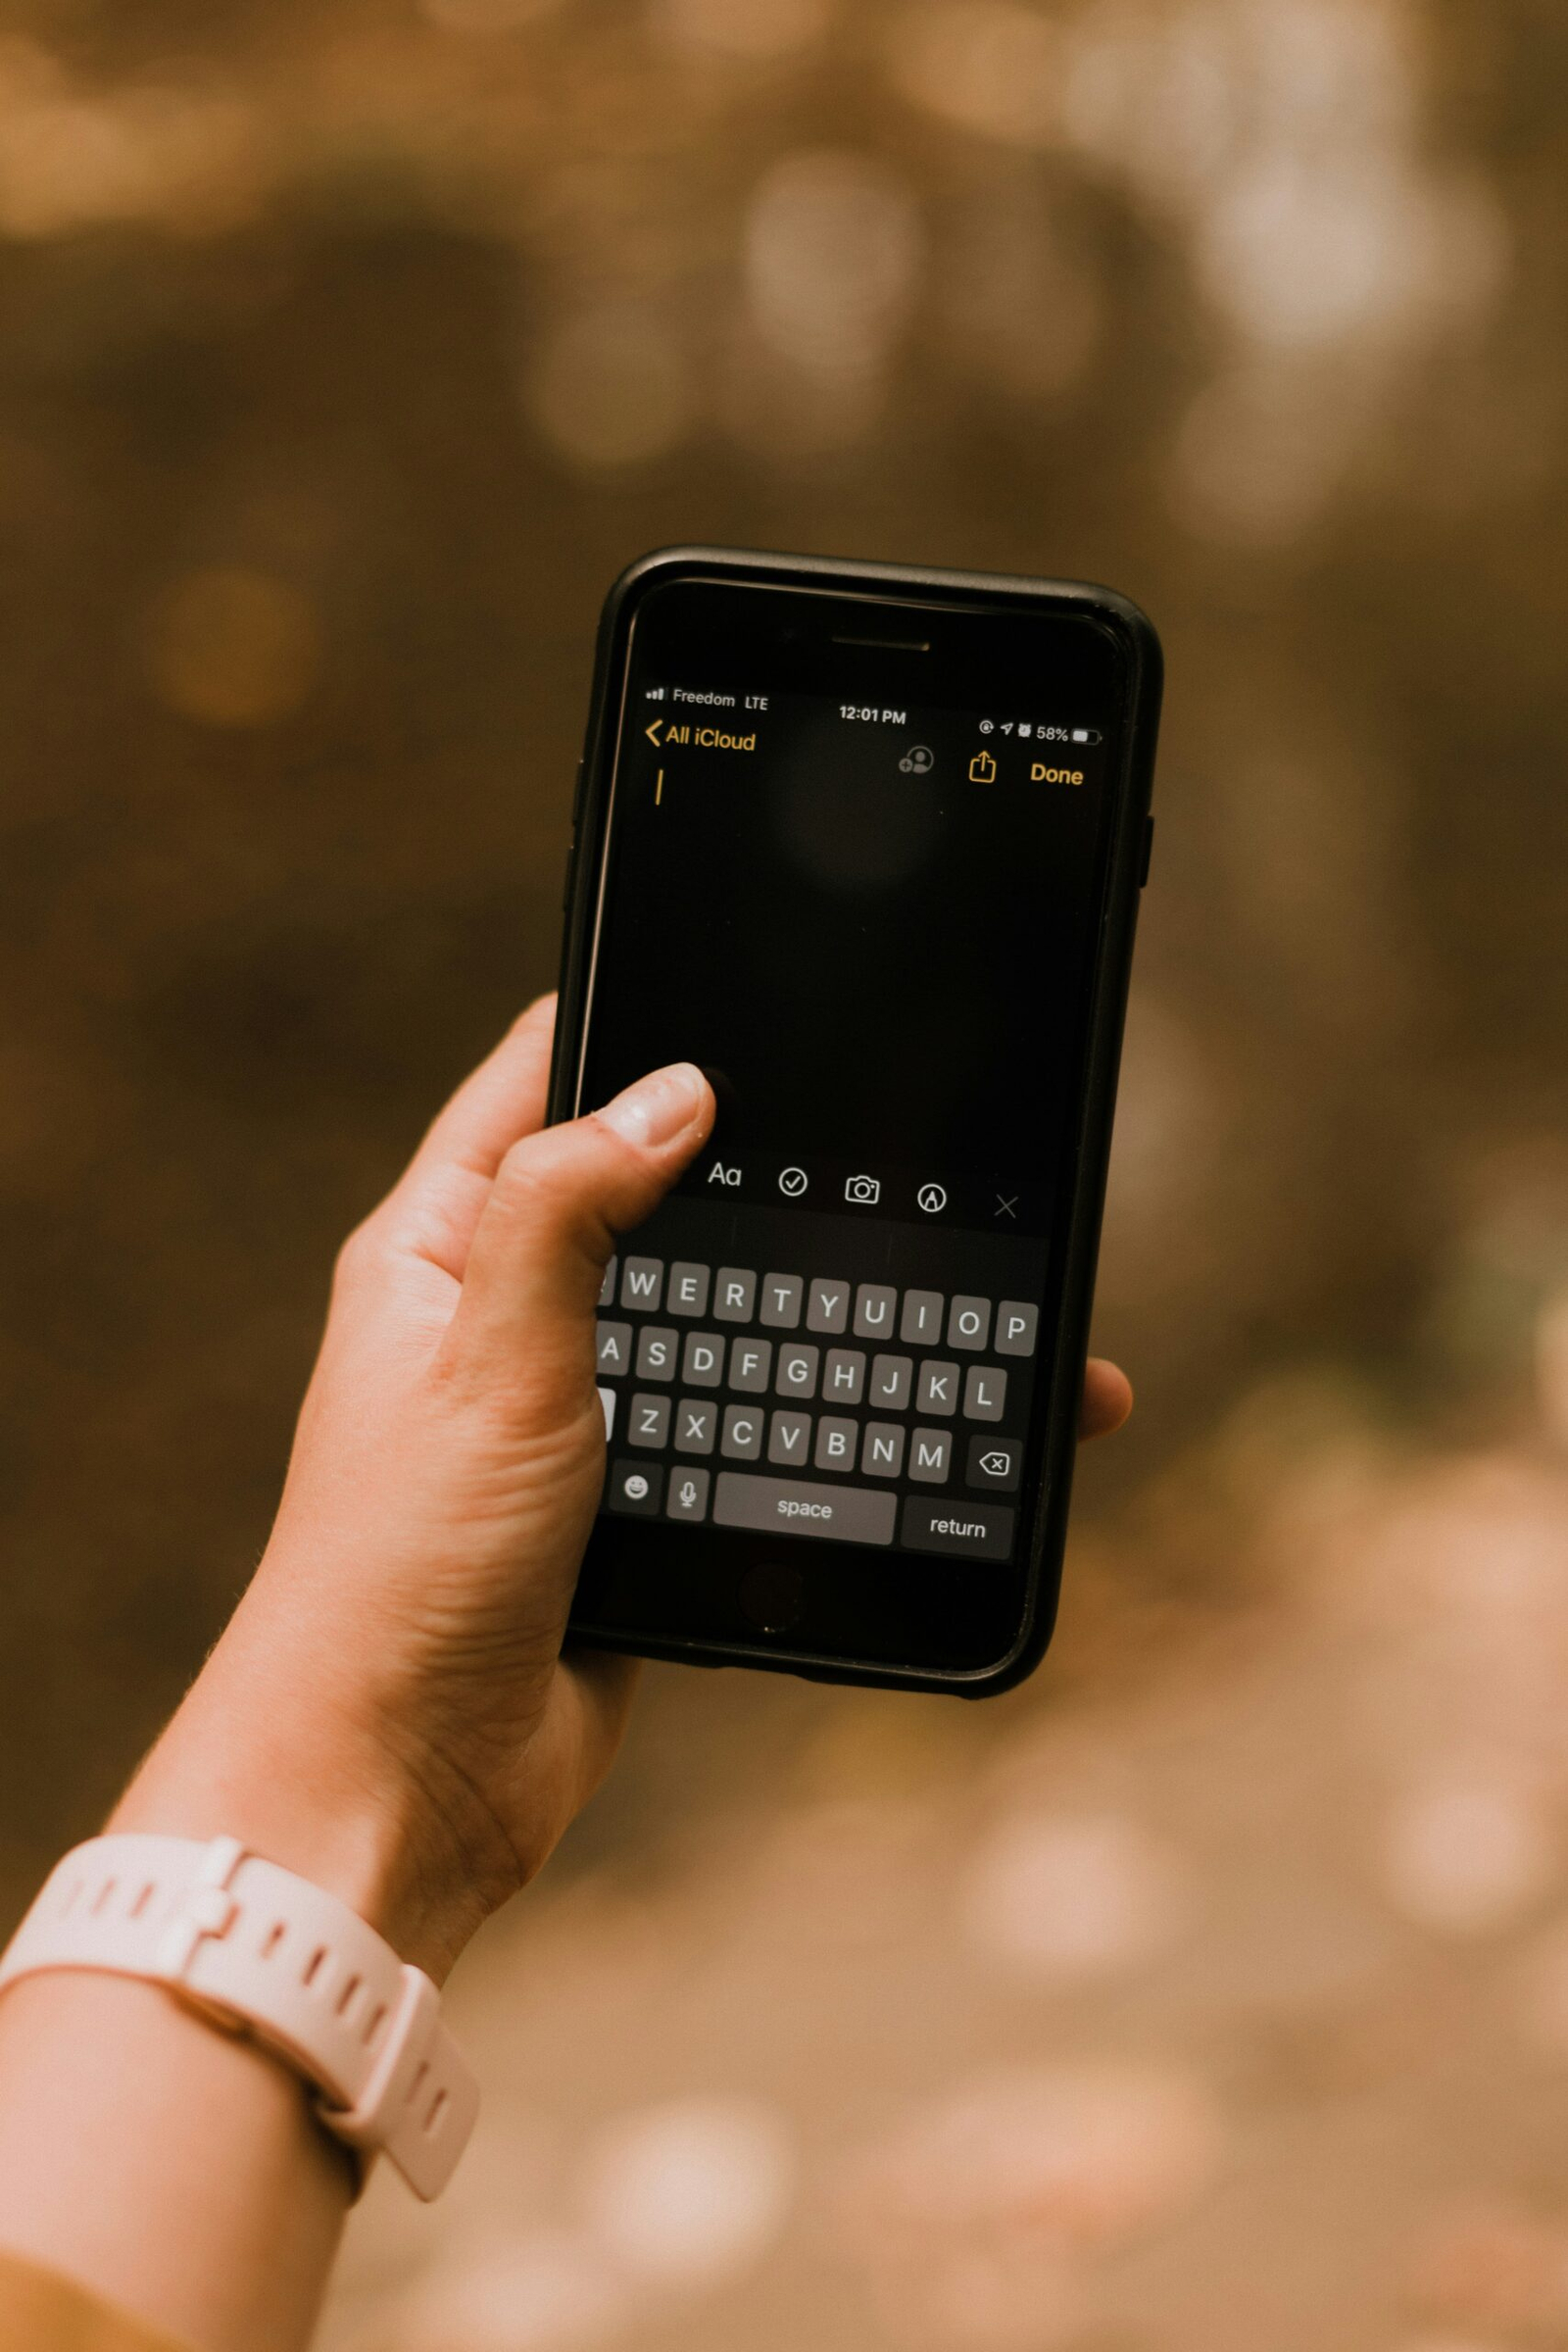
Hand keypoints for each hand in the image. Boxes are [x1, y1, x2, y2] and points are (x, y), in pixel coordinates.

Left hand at [114, 997, 1132, 1979]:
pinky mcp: (634, 1510)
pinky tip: (893, 1408)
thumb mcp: (487, 1360)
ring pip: (715, 1320)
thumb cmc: (398, 1574)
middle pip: (653, 1202)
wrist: (403, 1788)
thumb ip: (569, 1214)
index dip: (627, 1024)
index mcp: (441, 1251)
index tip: (735, 975)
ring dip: (804, 1303)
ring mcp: (576, 1417)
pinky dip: (809, 1414)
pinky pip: (738, 1431)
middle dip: (760, 1172)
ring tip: (930, 1277)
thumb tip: (673, 1091)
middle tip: (884, 1132)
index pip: (538, 1086)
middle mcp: (507, 1320)